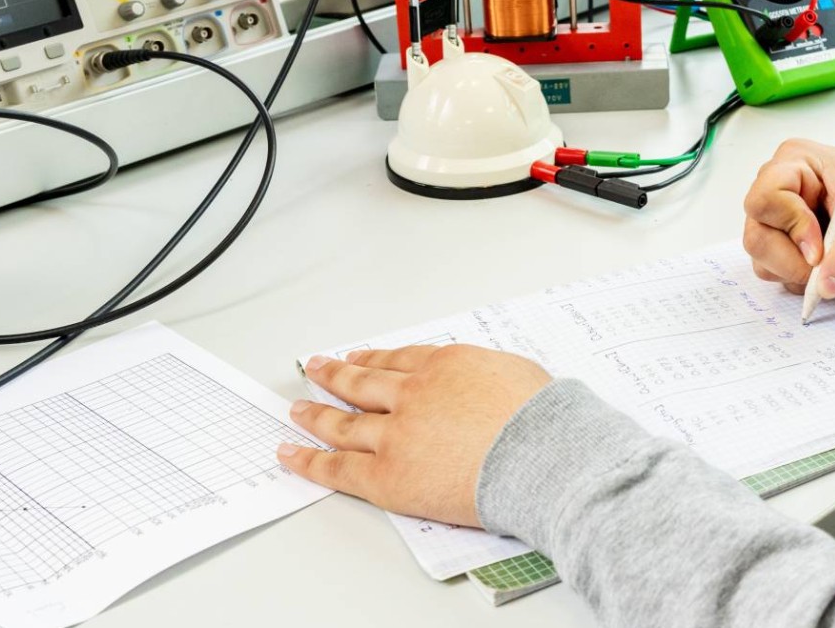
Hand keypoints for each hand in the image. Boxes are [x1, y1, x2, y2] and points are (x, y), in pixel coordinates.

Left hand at [277, 345, 551, 526]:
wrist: (542, 456)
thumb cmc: (545, 422)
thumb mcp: (520, 375)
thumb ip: (491, 376)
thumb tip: (492, 387)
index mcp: (445, 365)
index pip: (398, 360)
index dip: (374, 360)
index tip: (360, 359)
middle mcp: (412, 393)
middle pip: (362, 382)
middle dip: (335, 375)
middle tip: (317, 369)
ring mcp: (395, 434)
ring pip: (342, 421)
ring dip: (315, 414)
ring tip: (299, 410)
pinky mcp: (386, 475)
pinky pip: (337, 468)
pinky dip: (308, 459)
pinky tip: (290, 454)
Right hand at [742, 139, 834, 298]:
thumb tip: (826, 285)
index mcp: (796, 163)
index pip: (765, 199)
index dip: (790, 228)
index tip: (820, 250)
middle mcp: (781, 189)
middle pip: (757, 235)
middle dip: (790, 260)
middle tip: (826, 266)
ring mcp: (780, 219)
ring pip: (762, 258)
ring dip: (795, 272)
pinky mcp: (787, 244)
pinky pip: (775, 272)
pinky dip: (800, 280)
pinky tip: (829, 267)